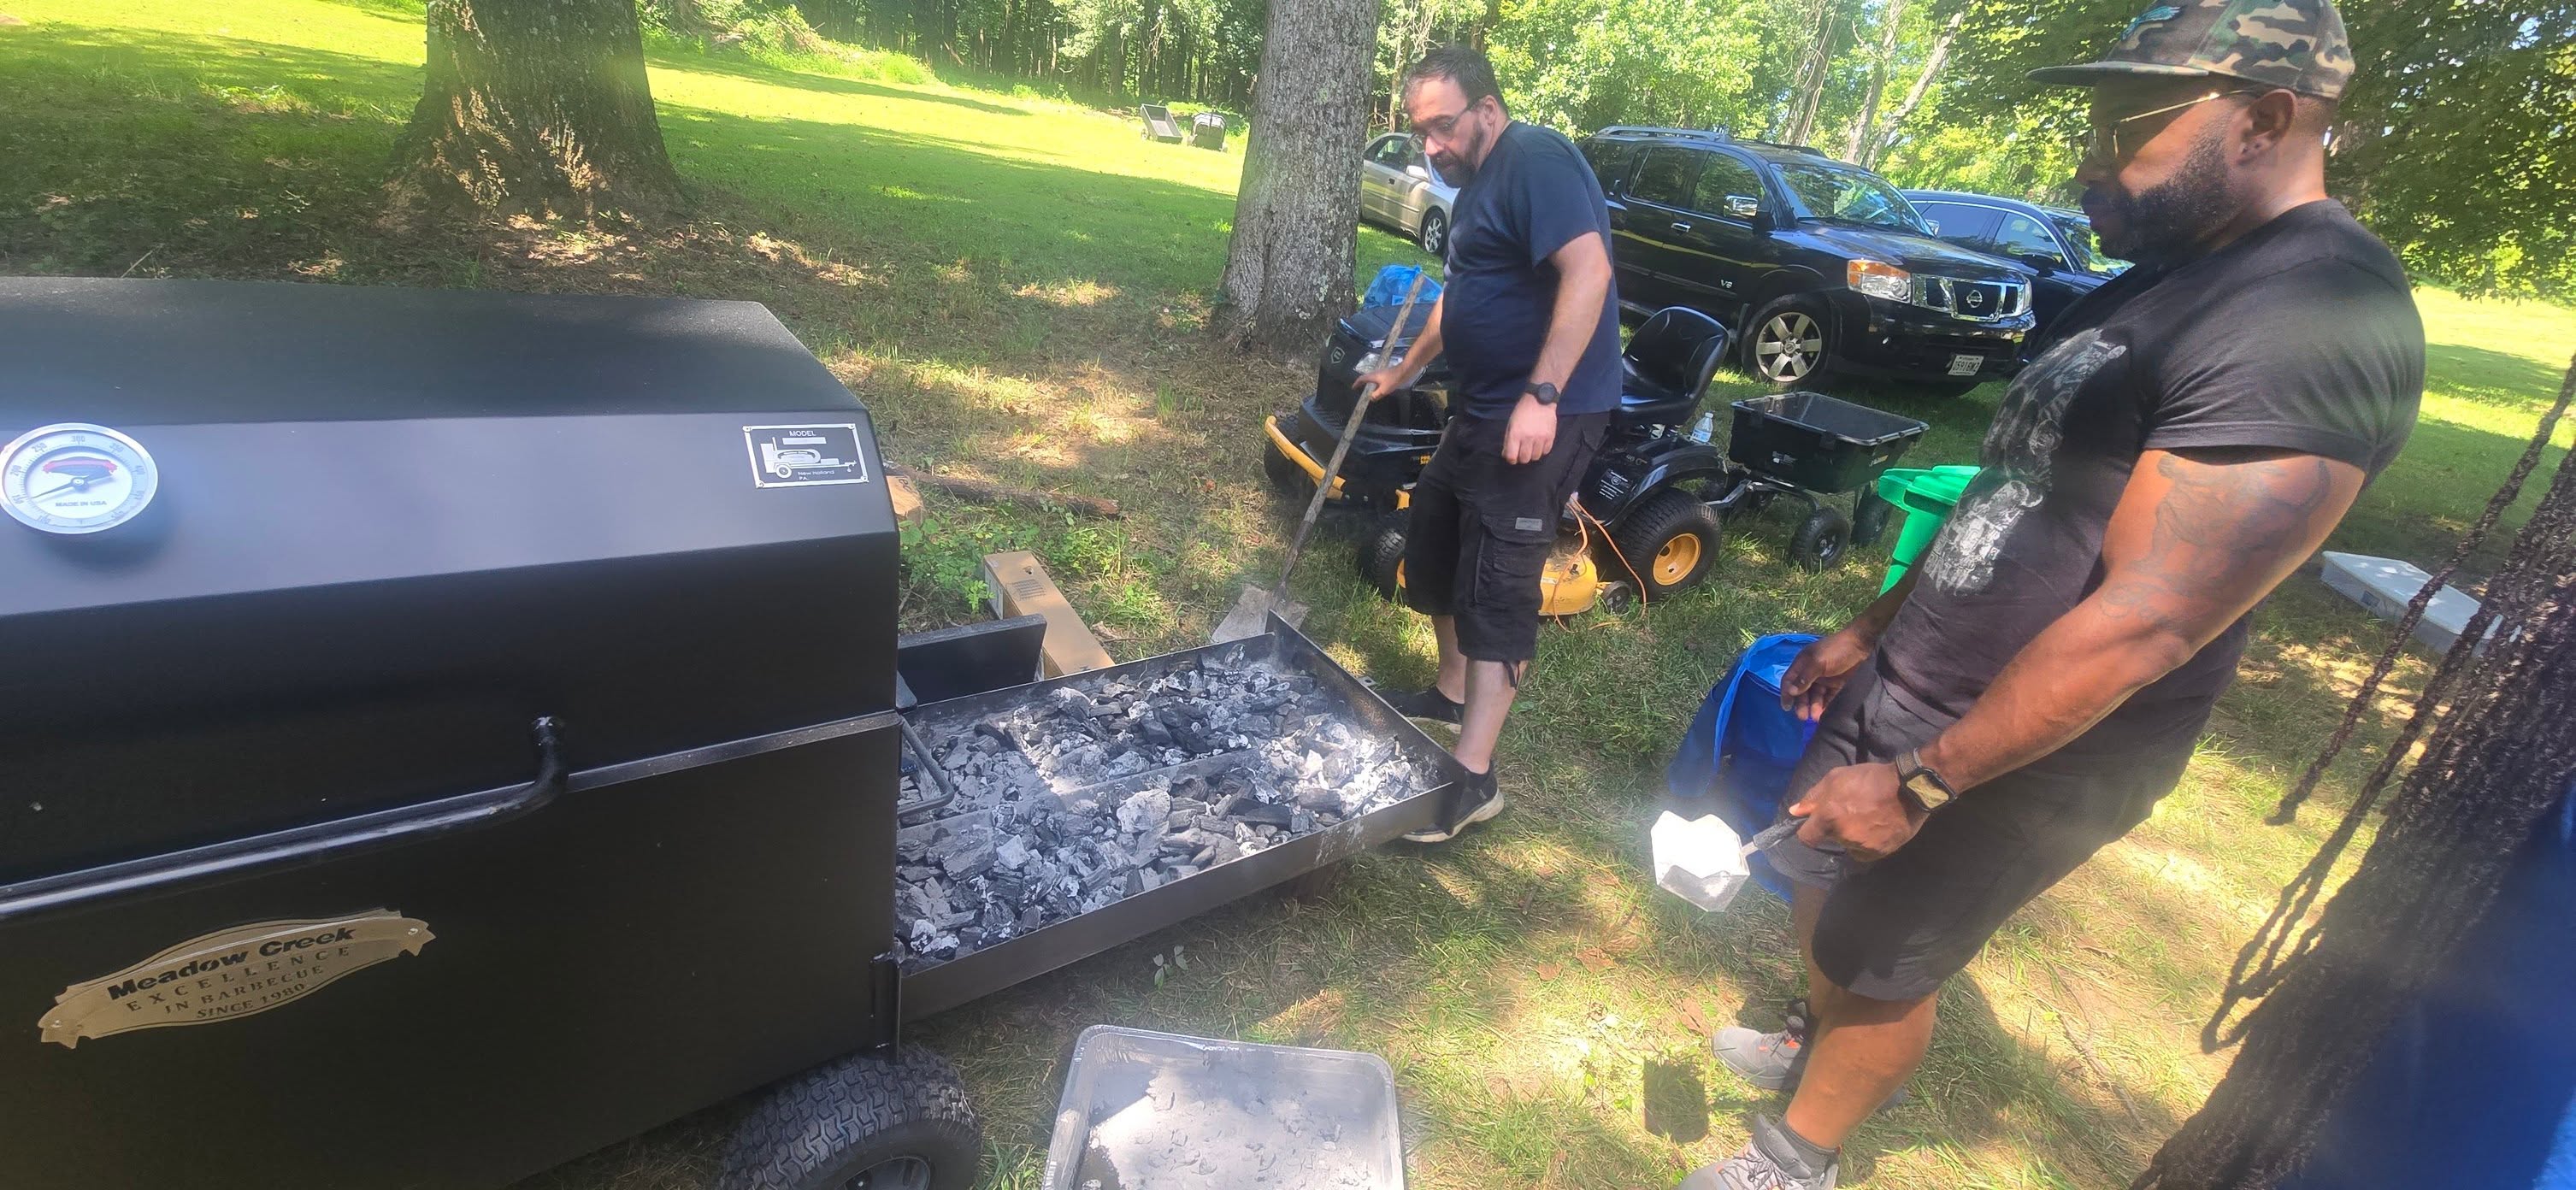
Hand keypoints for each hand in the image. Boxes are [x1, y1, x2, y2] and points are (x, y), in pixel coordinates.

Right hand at [1354, 367, 1406, 402]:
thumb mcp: (1384, 390)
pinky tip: (1380, 390)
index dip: (1356, 383)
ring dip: (1370, 385)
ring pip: (1373, 380)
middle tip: (1359, 389)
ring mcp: (1381, 374)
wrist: (1404, 371)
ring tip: (1369, 392)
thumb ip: (1376, 394)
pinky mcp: (1387, 375)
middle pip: (1366, 378)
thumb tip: (1371, 398)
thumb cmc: (1393, 379)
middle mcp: (1376, 374)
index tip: (1353, 387)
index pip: (1361, 379)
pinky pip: (1379, 381)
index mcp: (1373, 376)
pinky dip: (1377, 386)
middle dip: (1362, 384)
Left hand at [1503, 395, 1557, 463]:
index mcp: (1515, 434)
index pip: (1512, 456)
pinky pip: (1545, 452)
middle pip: (1524, 459)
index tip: (1512, 457)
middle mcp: (1528, 438)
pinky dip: (1542, 450)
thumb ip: (1508, 440)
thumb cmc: (1522, 412)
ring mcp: (1540, 438)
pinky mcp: (1550, 437)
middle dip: (1521, 458)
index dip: (1511, 459)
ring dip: (1532, 454)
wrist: (1540, 400)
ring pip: (1535, 457)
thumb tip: (1506, 455)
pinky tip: (1539, 444)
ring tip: (1531, 447)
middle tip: (1522, 452)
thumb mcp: (1511, 424)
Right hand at [1779, 627, 1874, 721]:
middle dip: (1801, 704)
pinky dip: (1825, 707)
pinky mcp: (1837, 685)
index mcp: (1803, 664)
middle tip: (1803, 717)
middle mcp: (1811, 673)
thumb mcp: (1818, 662)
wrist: (1862, 646)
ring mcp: (1825, 680)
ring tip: (1815, 717)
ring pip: (1815, 697)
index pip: (1790, 680)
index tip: (1787, 707)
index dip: (1786, 693)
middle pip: (1802, 691)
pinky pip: (1828, 699)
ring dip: (1813, 707)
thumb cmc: (1836, 651)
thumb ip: (1804, 678)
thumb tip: (1790, 692)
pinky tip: (1824, 715)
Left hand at [1790, 762, 1924, 861]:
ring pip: (1848, 846)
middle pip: (1831, 838)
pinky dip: (1866, 844)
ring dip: (1852, 836)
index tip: (1817, 824)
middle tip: (1850, 813)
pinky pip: (1864, 852)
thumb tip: (1795, 812)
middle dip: (1835, 828)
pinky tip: (1875, 829)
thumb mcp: (1837, 778)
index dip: (1809, 831)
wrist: (1909, 788)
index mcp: (1829, 817)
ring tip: (1866, 819)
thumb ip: (1813, 796)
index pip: (1806, 837)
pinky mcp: (1879, 853)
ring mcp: (1862, 846)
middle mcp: (1843, 835)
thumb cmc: (1870, 779)